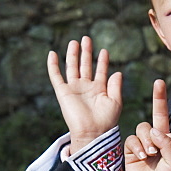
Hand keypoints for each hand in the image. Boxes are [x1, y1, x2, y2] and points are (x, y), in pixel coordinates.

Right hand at [47, 36, 122, 154]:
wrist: (93, 132)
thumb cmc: (107, 121)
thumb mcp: (115, 102)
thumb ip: (115, 86)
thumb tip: (118, 72)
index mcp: (99, 90)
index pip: (100, 71)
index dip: (102, 61)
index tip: (104, 50)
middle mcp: (86, 88)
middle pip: (85, 65)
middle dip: (86, 52)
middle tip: (87, 38)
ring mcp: (74, 89)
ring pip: (72, 67)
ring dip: (73, 54)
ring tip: (75, 41)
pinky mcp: (63, 92)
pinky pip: (56, 76)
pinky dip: (53, 65)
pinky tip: (52, 53)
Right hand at [124, 79, 170, 170]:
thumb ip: (168, 145)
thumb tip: (154, 130)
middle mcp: (162, 140)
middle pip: (160, 114)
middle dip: (159, 98)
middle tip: (159, 82)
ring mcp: (146, 144)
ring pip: (144, 127)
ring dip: (147, 139)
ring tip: (151, 154)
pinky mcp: (133, 150)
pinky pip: (133, 138)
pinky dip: (137, 146)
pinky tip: (142, 156)